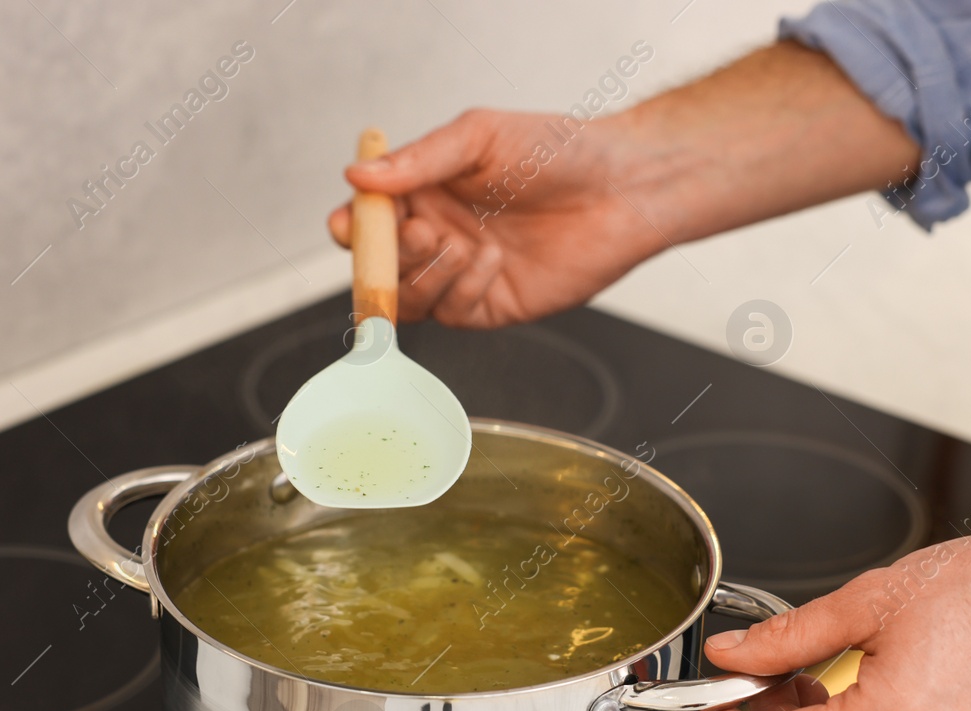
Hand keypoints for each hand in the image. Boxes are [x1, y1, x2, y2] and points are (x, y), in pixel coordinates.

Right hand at [327, 110, 659, 327]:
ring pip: (408, 298)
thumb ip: (420, 159)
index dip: (352, 227)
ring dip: (424, 275)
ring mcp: (461, 275)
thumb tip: (358, 174)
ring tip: (461, 244)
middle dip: (386, 257)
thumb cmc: (558, 150)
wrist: (621, 187)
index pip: (367, 219)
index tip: (350, 225)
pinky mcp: (490, 305)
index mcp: (425, 192)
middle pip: (378, 266)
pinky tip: (494, 261)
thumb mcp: (480, 137)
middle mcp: (437, 235)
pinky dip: (463, 289)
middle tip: (421, 233)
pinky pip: (451, 312)